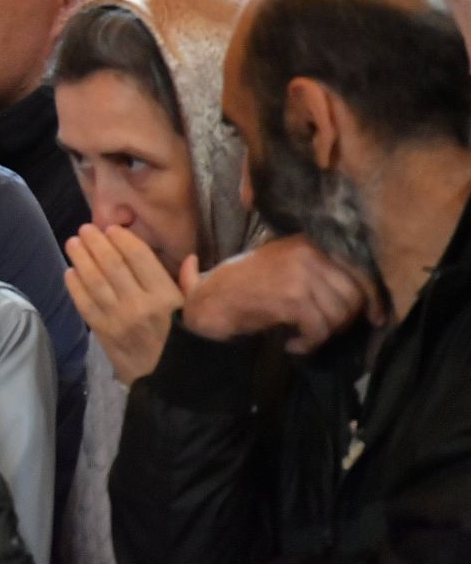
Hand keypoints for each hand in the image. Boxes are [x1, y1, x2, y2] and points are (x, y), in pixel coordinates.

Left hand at [65, 225, 184, 385]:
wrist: (175, 389)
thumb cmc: (188, 348)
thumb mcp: (196, 315)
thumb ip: (191, 286)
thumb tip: (189, 258)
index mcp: (166, 297)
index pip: (140, 258)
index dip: (123, 240)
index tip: (112, 228)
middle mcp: (140, 305)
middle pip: (112, 265)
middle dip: (97, 244)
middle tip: (85, 229)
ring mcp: (119, 321)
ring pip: (95, 282)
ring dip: (81, 259)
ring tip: (73, 243)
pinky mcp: (105, 336)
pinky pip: (85, 306)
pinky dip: (75, 287)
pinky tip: (69, 272)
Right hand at [179, 235, 382, 352]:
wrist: (210, 301)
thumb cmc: (246, 285)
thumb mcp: (285, 265)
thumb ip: (321, 272)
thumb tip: (370, 299)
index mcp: (308, 243)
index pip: (358, 269)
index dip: (372, 298)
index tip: (376, 317)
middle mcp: (307, 253)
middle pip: (353, 296)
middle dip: (343, 321)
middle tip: (321, 330)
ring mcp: (299, 275)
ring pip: (338, 316)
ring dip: (322, 334)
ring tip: (303, 338)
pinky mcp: (291, 299)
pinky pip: (319, 329)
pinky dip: (310, 344)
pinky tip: (293, 345)